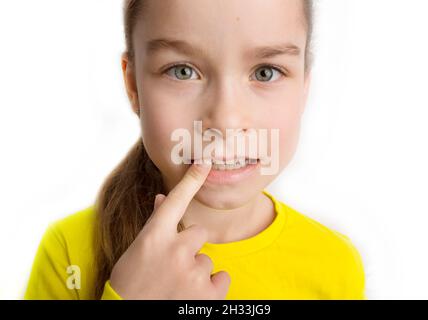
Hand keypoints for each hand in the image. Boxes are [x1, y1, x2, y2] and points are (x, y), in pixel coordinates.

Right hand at [109, 162, 230, 298]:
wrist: (127, 315)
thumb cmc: (130, 282)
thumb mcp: (138, 249)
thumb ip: (155, 224)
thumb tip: (159, 197)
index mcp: (154, 236)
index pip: (175, 200)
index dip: (191, 180)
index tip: (205, 163)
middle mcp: (175, 250)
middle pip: (199, 233)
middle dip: (189, 247)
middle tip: (172, 266)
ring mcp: (193, 272)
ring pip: (207, 259)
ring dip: (196, 271)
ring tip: (176, 286)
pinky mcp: (208, 294)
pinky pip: (222, 277)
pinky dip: (212, 287)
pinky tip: (192, 295)